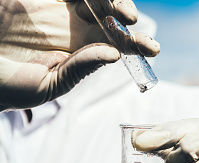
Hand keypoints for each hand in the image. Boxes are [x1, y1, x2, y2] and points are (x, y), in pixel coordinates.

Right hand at [0, 0, 159, 110]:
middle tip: (131, 21)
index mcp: (82, 52)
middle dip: (127, 17)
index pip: (117, 45)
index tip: (152, 49)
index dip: (136, 44)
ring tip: (123, 11)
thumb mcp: (46, 86)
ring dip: (112, 0)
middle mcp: (76, 28)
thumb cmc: (7, 86)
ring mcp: (59, 8)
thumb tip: (113, 55)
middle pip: (112, 16)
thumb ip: (78, 69)